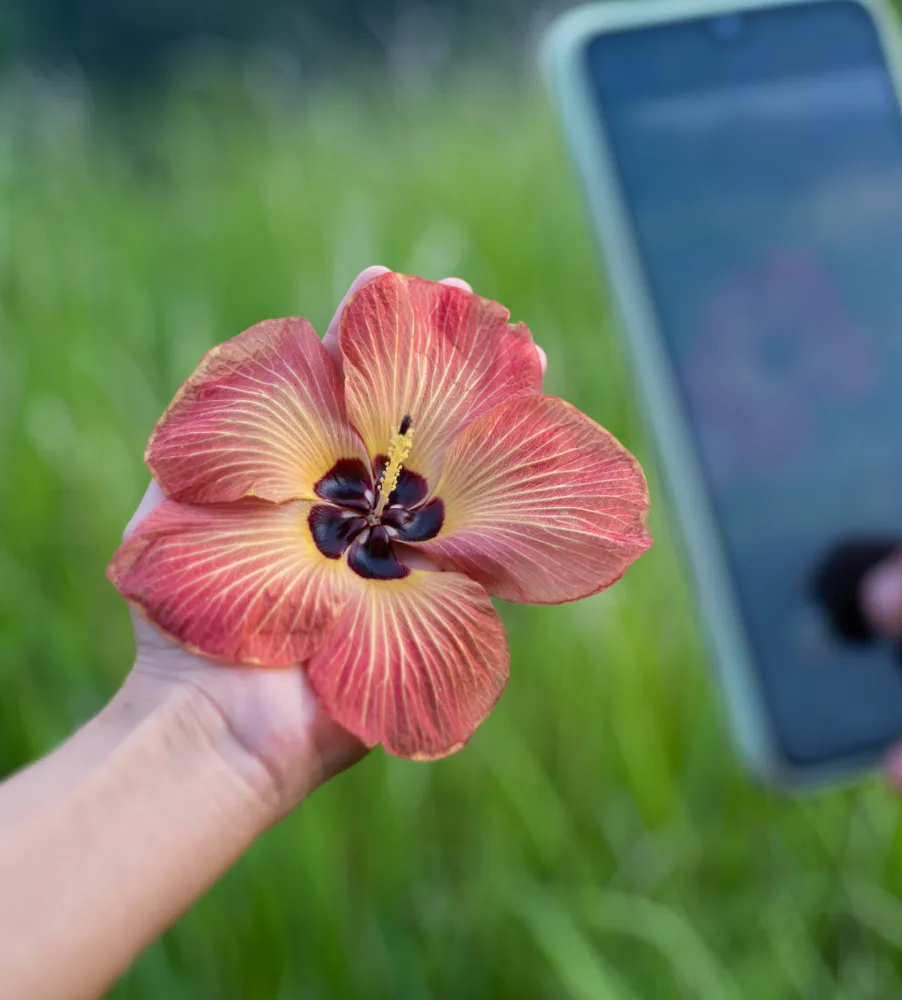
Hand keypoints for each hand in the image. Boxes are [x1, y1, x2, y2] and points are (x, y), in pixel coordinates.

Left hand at [120, 267, 518, 808]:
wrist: (220, 717)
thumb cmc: (187, 614)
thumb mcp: (179, 497)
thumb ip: (221, 422)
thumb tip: (281, 338)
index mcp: (304, 477)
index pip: (351, 387)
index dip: (378, 334)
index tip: (400, 284)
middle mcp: (362, 509)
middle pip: (423, 420)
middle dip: (462, 365)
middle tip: (490, 315)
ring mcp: (407, 552)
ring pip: (465, 469)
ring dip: (503, 414)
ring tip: (533, 357)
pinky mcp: (444, 599)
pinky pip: (492, 540)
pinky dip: (521, 494)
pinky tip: (542, 442)